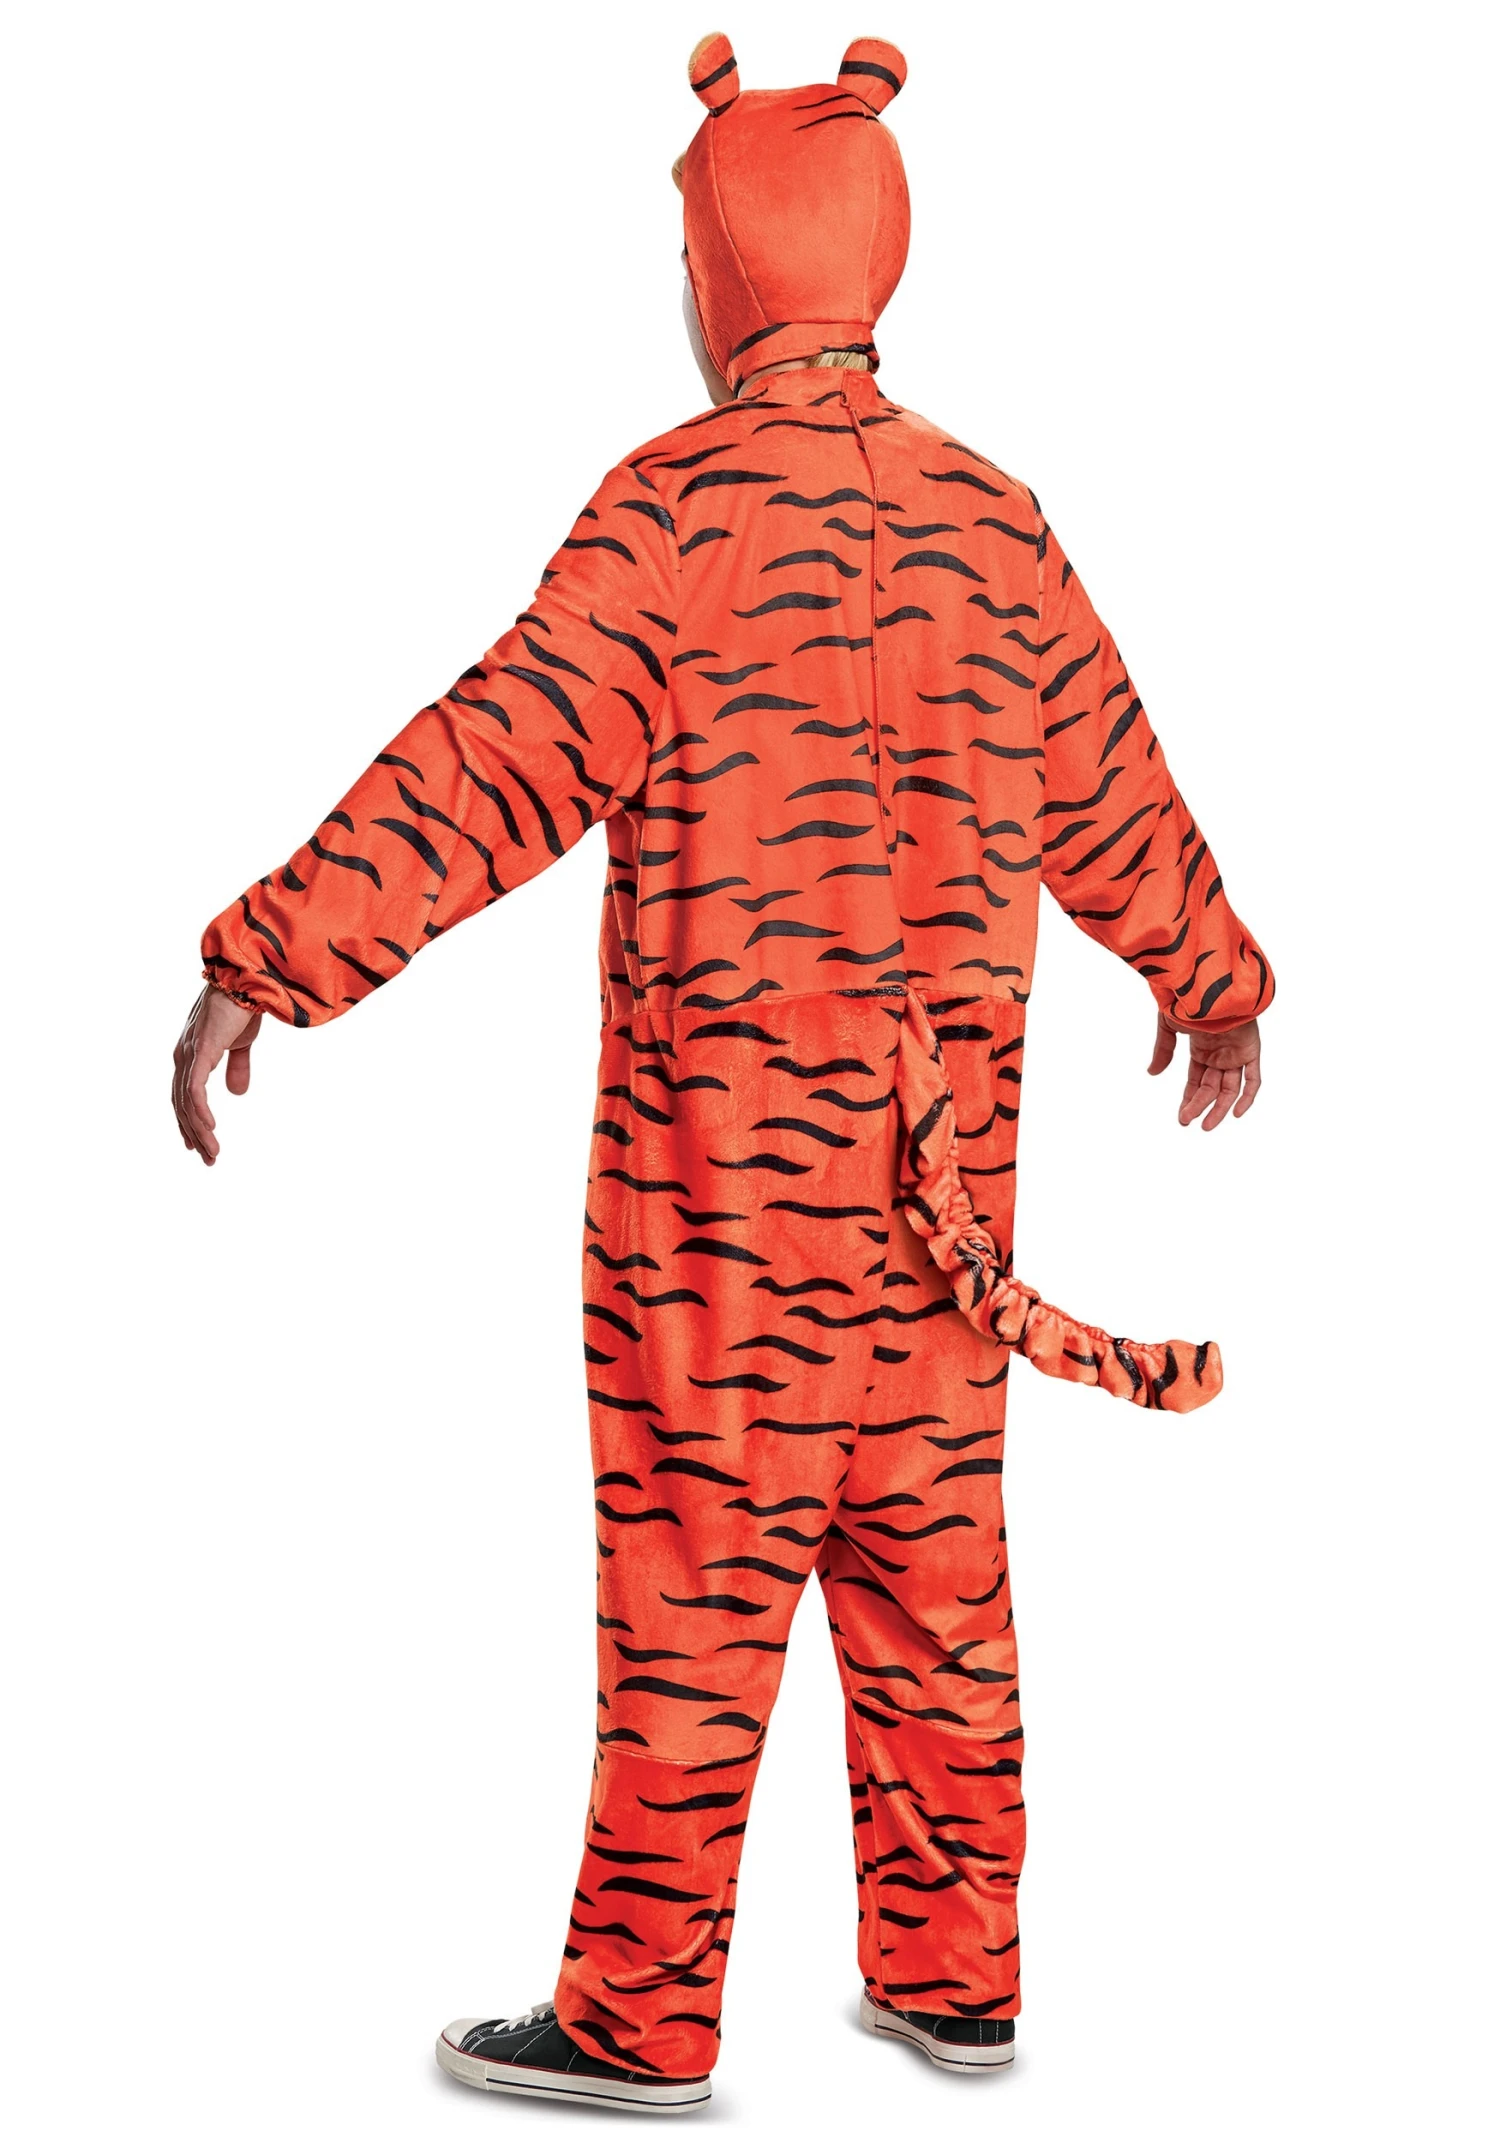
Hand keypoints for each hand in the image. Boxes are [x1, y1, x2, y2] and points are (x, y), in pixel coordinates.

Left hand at [173, 986, 261, 1163]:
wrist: (246, 979)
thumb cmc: (243, 1005)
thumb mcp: (241, 1043)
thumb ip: (237, 1068)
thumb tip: (236, 1094)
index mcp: (190, 1054)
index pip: (183, 1096)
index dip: (189, 1122)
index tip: (197, 1145)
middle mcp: (182, 1056)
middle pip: (180, 1105)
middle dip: (193, 1134)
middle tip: (208, 1159)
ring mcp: (188, 1054)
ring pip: (186, 1103)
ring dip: (199, 1131)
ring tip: (212, 1153)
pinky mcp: (200, 1051)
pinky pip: (193, 1090)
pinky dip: (199, 1112)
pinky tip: (210, 1129)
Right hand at [1148, 1009, 1261, 1130]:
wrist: (1206, 983)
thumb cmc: (1186, 997)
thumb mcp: (1168, 1026)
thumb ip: (1163, 1050)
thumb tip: (1152, 1073)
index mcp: (1201, 1047)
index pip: (1197, 1081)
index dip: (1189, 1098)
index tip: (1181, 1116)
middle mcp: (1219, 1052)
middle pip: (1211, 1088)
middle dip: (1198, 1106)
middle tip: (1186, 1122)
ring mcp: (1235, 1052)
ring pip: (1229, 1088)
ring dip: (1219, 1108)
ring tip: (1206, 1126)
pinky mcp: (1250, 1050)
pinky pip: (1253, 1079)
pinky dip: (1248, 1097)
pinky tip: (1236, 1114)